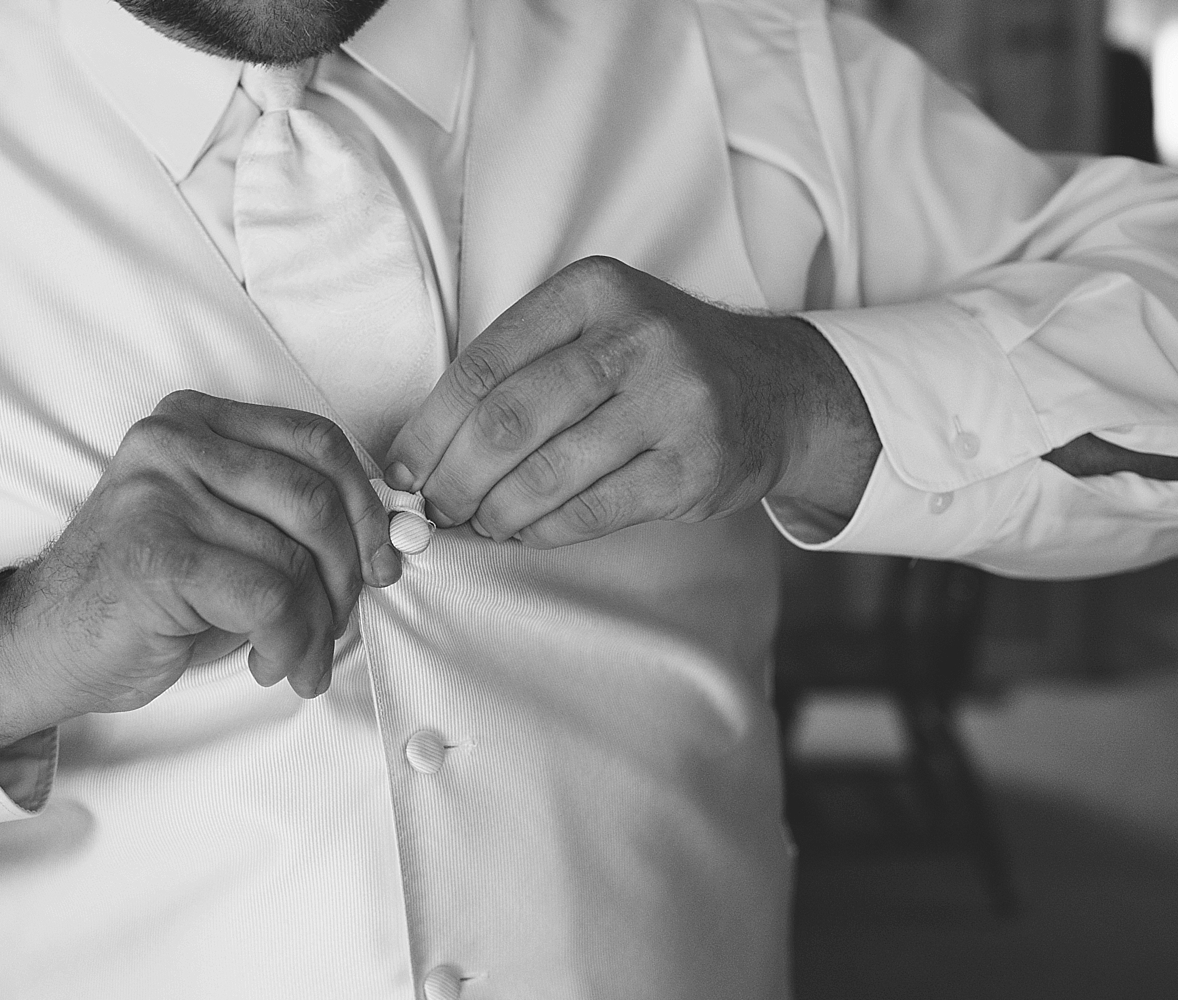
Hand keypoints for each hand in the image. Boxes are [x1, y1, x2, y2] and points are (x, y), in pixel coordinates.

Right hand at [0, 391, 400, 747]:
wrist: (45, 644)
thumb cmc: (143, 595)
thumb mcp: (219, 531)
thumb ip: (284, 515)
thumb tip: (383, 541)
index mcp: (195, 420)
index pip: (316, 441)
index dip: (365, 506)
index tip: (381, 563)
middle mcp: (176, 442)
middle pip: (314, 497)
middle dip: (346, 574)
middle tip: (340, 623)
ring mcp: (162, 494)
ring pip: (295, 558)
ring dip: (317, 625)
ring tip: (298, 656)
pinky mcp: (160, 555)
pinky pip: (270, 599)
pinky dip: (291, 642)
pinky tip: (274, 664)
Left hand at [384, 256, 879, 546]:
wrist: (775, 389)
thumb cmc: (656, 363)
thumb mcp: (595, 325)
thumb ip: (519, 367)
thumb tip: (424, 450)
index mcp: (593, 291)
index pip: (483, 364)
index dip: (430, 428)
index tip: (402, 469)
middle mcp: (636, 336)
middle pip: (507, 421)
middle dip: (454, 477)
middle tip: (433, 506)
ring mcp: (673, 402)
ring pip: (546, 472)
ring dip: (493, 510)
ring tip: (476, 521)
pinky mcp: (694, 466)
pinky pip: (591, 511)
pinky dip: (541, 530)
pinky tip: (521, 531)